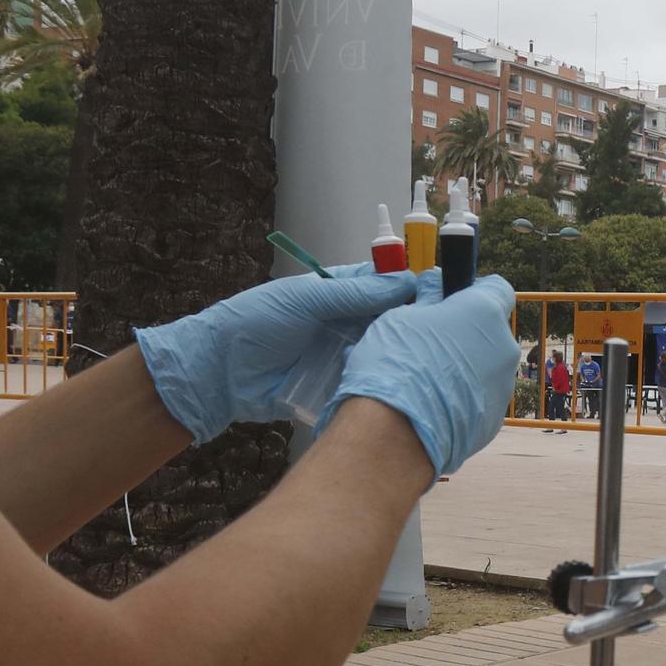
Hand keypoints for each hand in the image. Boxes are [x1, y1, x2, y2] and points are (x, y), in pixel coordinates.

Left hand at [134, 263, 417, 442]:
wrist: (221, 372)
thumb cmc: (258, 321)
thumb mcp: (307, 299)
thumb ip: (355, 293)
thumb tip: (406, 282)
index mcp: (336, 292)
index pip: (382, 284)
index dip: (409, 287)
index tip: (439, 293)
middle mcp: (344, 321)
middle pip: (388, 319)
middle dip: (411, 322)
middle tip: (444, 329)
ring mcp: (341, 353)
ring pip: (381, 349)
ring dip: (401, 352)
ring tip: (435, 355)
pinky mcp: (337, 383)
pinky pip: (366, 378)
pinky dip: (383, 379)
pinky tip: (408, 381)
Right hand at [325, 270, 519, 476]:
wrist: (397, 434)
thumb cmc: (396, 364)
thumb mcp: (402, 316)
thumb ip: (427, 299)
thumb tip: (434, 285)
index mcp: (484, 313)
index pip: (497, 287)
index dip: (473, 289)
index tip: (450, 298)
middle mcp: (503, 348)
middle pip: (489, 331)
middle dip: (464, 333)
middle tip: (428, 342)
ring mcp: (503, 387)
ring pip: (485, 367)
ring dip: (463, 367)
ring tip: (425, 381)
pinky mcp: (494, 420)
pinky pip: (479, 399)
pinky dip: (462, 398)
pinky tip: (432, 407)